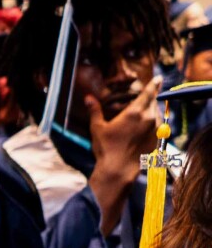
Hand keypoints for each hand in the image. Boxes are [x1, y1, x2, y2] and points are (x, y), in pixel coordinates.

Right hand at [85, 76, 160, 233]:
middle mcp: (149, 118)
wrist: (119, 169)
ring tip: (143, 112)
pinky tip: (144, 127)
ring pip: (157, 113)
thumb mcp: (97, 128)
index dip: (153, 84)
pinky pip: (158, 126)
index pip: (148, 93)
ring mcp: (155, 130)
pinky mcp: (157, 140)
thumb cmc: (106, 148)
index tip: (158, 78)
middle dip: (150, 98)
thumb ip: (95, 111)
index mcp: (135, 112)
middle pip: (153, 102)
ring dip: (152, 110)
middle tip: (145, 96)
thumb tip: (88, 98)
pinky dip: (153, 122)